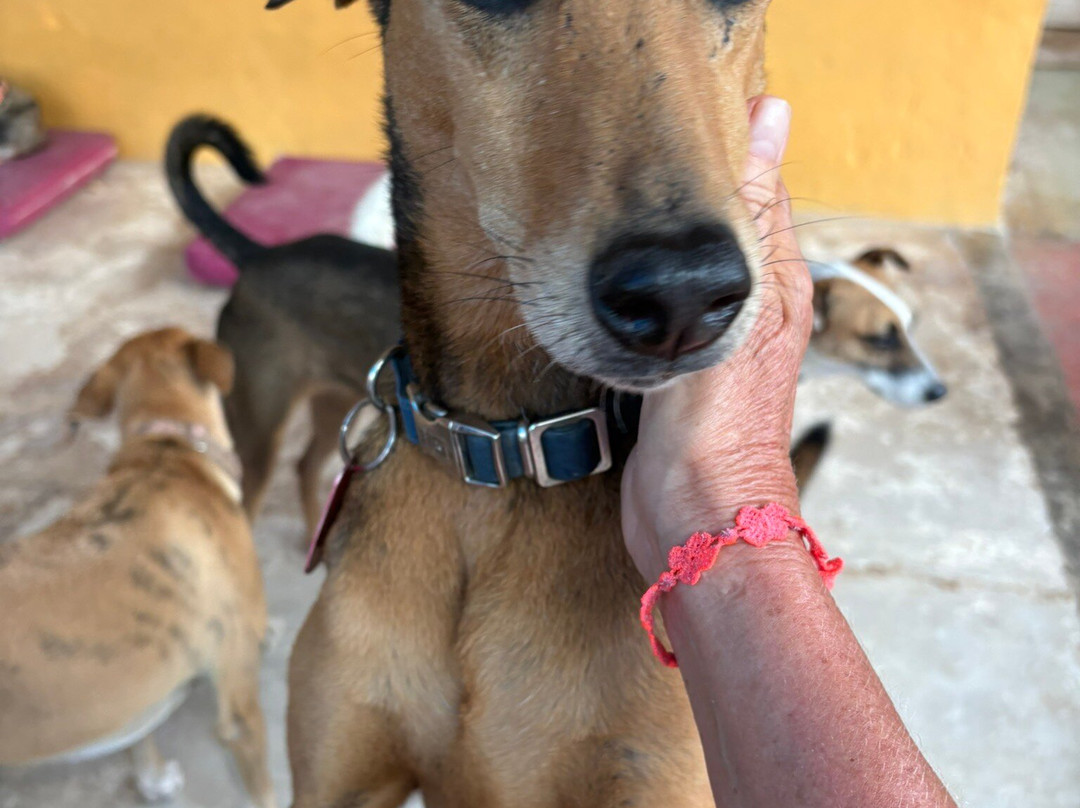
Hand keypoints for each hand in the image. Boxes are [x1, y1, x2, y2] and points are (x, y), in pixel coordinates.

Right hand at [622, 96, 814, 581]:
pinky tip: (597, 274)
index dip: (722, 149)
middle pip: (710, 229)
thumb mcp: (736, 300)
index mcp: (774, 281)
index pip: (754, 189)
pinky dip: (627, 289)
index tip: (673, 115)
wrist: (693, 512)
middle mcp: (743, 307)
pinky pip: (648, 311)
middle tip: (623, 157)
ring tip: (604, 204)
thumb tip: (771, 116)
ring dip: (645, 243)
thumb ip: (746, 211)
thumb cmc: (722, 422)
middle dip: (675, 195)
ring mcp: (703, 341)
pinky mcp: (666, 370)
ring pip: (674, 269)